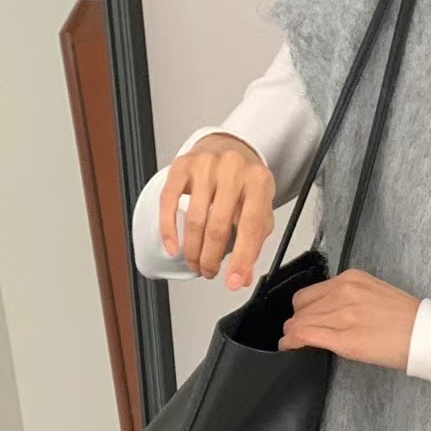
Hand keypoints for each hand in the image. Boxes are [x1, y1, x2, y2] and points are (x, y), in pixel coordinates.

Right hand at [159, 133, 274, 289]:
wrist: (229, 148)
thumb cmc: (246, 185)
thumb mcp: (261, 210)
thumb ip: (254, 244)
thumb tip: (241, 277)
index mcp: (258, 182)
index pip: (251, 227)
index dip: (241, 259)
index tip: (232, 282)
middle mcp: (232, 169)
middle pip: (218, 226)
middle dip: (211, 258)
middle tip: (209, 272)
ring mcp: (205, 165)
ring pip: (195, 218)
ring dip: (193, 249)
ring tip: (196, 263)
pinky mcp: (182, 165)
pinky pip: (169, 201)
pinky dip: (169, 229)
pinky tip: (173, 247)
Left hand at [278, 270, 420, 371]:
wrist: (426, 335)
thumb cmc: (408, 319)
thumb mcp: (375, 294)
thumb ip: (349, 297)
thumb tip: (329, 311)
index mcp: (352, 279)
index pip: (311, 292)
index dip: (303, 308)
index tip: (302, 318)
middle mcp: (343, 292)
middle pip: (301, 306)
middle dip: (296, 321)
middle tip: (296, 334)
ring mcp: (343, 314)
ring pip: (299, 321)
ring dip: (292, 333)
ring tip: (292, 342)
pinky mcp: (344, 338)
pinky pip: (305, 335)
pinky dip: (291, 341)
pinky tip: (288, 347)